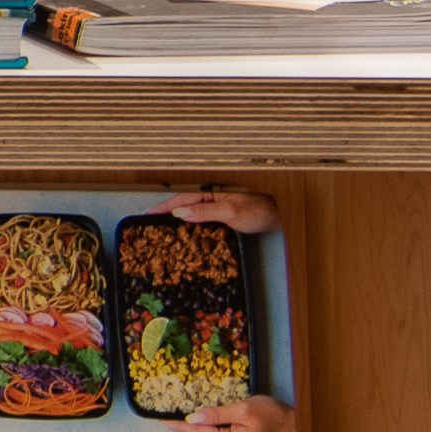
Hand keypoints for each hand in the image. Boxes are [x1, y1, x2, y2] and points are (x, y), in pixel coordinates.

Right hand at [154, 188, 277, 233]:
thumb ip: (205, 211)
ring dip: (178, 223)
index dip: (162, 207)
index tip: (146, 215)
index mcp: (210, 193)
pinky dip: (193, 230)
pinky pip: (203, 224)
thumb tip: (179, 213)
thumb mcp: (230, 211)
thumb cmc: (261, 210)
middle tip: (149, 227)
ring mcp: (219, 211)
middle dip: (165, 214)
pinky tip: (191, 238)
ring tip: (164, 234)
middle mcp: (213, 201)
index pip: (180, 200)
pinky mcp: (226, 221)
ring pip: (193, 216)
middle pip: (184, 207)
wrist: (283, 217)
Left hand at [157, 395, 296, 431]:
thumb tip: (192, 418)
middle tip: (160, 417)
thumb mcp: (243, 410)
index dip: (177, 426)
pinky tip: (194, 424)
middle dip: (179, 429)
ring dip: (189, 431)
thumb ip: (216, 414)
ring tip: (172, 420)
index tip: (159, 419)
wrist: (293, 426)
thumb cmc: (272, 416)